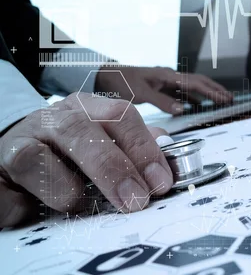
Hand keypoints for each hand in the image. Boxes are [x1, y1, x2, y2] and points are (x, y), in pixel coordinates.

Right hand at [0, 93, 173, 226]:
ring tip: (78, 204)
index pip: (121, 116)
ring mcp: (21, 141)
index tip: (160, 181)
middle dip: (113, 169)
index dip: (143, 149)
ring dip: (65, 191)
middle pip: (82, 132)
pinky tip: (32, 210)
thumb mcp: (107, 140)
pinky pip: (7, 192)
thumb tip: (168, 149)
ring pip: (37, 159)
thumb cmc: (72, 149)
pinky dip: (22, 206)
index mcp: (88, 108)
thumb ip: (137, 145)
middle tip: (135, 200)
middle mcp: (54, 119)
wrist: (17, 149)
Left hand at [95, 66, 232, 114]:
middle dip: (215, 89)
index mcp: (167, 75)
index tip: (226, 99)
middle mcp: (169, 76)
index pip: (196, 83)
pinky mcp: (159, 87)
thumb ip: (161, 101)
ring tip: (221, 101)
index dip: (212, 91)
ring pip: (191, 87)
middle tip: (231, 99)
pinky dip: (193, 98)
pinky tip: (197, 105)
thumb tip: (183, 109)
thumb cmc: (120, 82)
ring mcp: (165, 82)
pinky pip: (181, 92)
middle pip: (198, 82)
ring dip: (206, 93)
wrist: (102, 75)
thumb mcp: (140, 93)